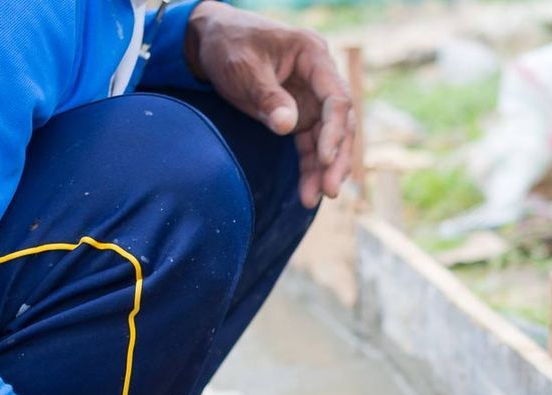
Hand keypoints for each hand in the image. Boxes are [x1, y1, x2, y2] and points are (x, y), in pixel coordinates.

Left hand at [184, 3, 354, 207]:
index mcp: (313, 55)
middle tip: (330, 191)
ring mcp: (311, 98)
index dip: (334, 131)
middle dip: (336, 158)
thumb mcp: (242, 68)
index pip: (336, 98)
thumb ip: (266, 96)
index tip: (324, 159)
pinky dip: (309, 167)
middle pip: (340, 122)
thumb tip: (288, 126)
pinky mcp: (300, 114)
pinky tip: (308, 192)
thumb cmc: (228, 45)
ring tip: (316, 198)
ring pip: (328, 138)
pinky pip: (310, 144)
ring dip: (324, 169)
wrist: (211, 40)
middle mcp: (319, 78)